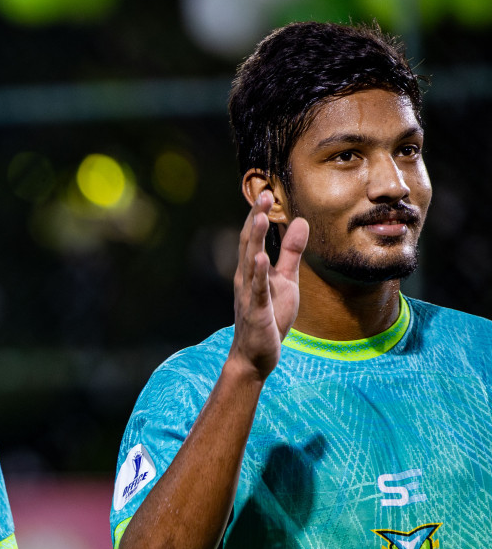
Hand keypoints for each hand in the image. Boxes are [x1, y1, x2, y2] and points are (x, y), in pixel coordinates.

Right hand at [230, 190, 306, 379]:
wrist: (255, 355)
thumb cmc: (269, 318)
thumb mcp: (286, 280)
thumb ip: (292, 253)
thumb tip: (301, 222)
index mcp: (252, 270)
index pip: (254, 237)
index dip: (260, 215)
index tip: (267, 193)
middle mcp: (245, 279)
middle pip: (249, 244)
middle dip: (256, 219)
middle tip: (264, 195)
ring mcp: (249, 295)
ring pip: (250, 262)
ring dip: (255, 239)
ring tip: (261, 217)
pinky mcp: (257, 312)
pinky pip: (258, 290)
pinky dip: (258, 274)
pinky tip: (261, 259)